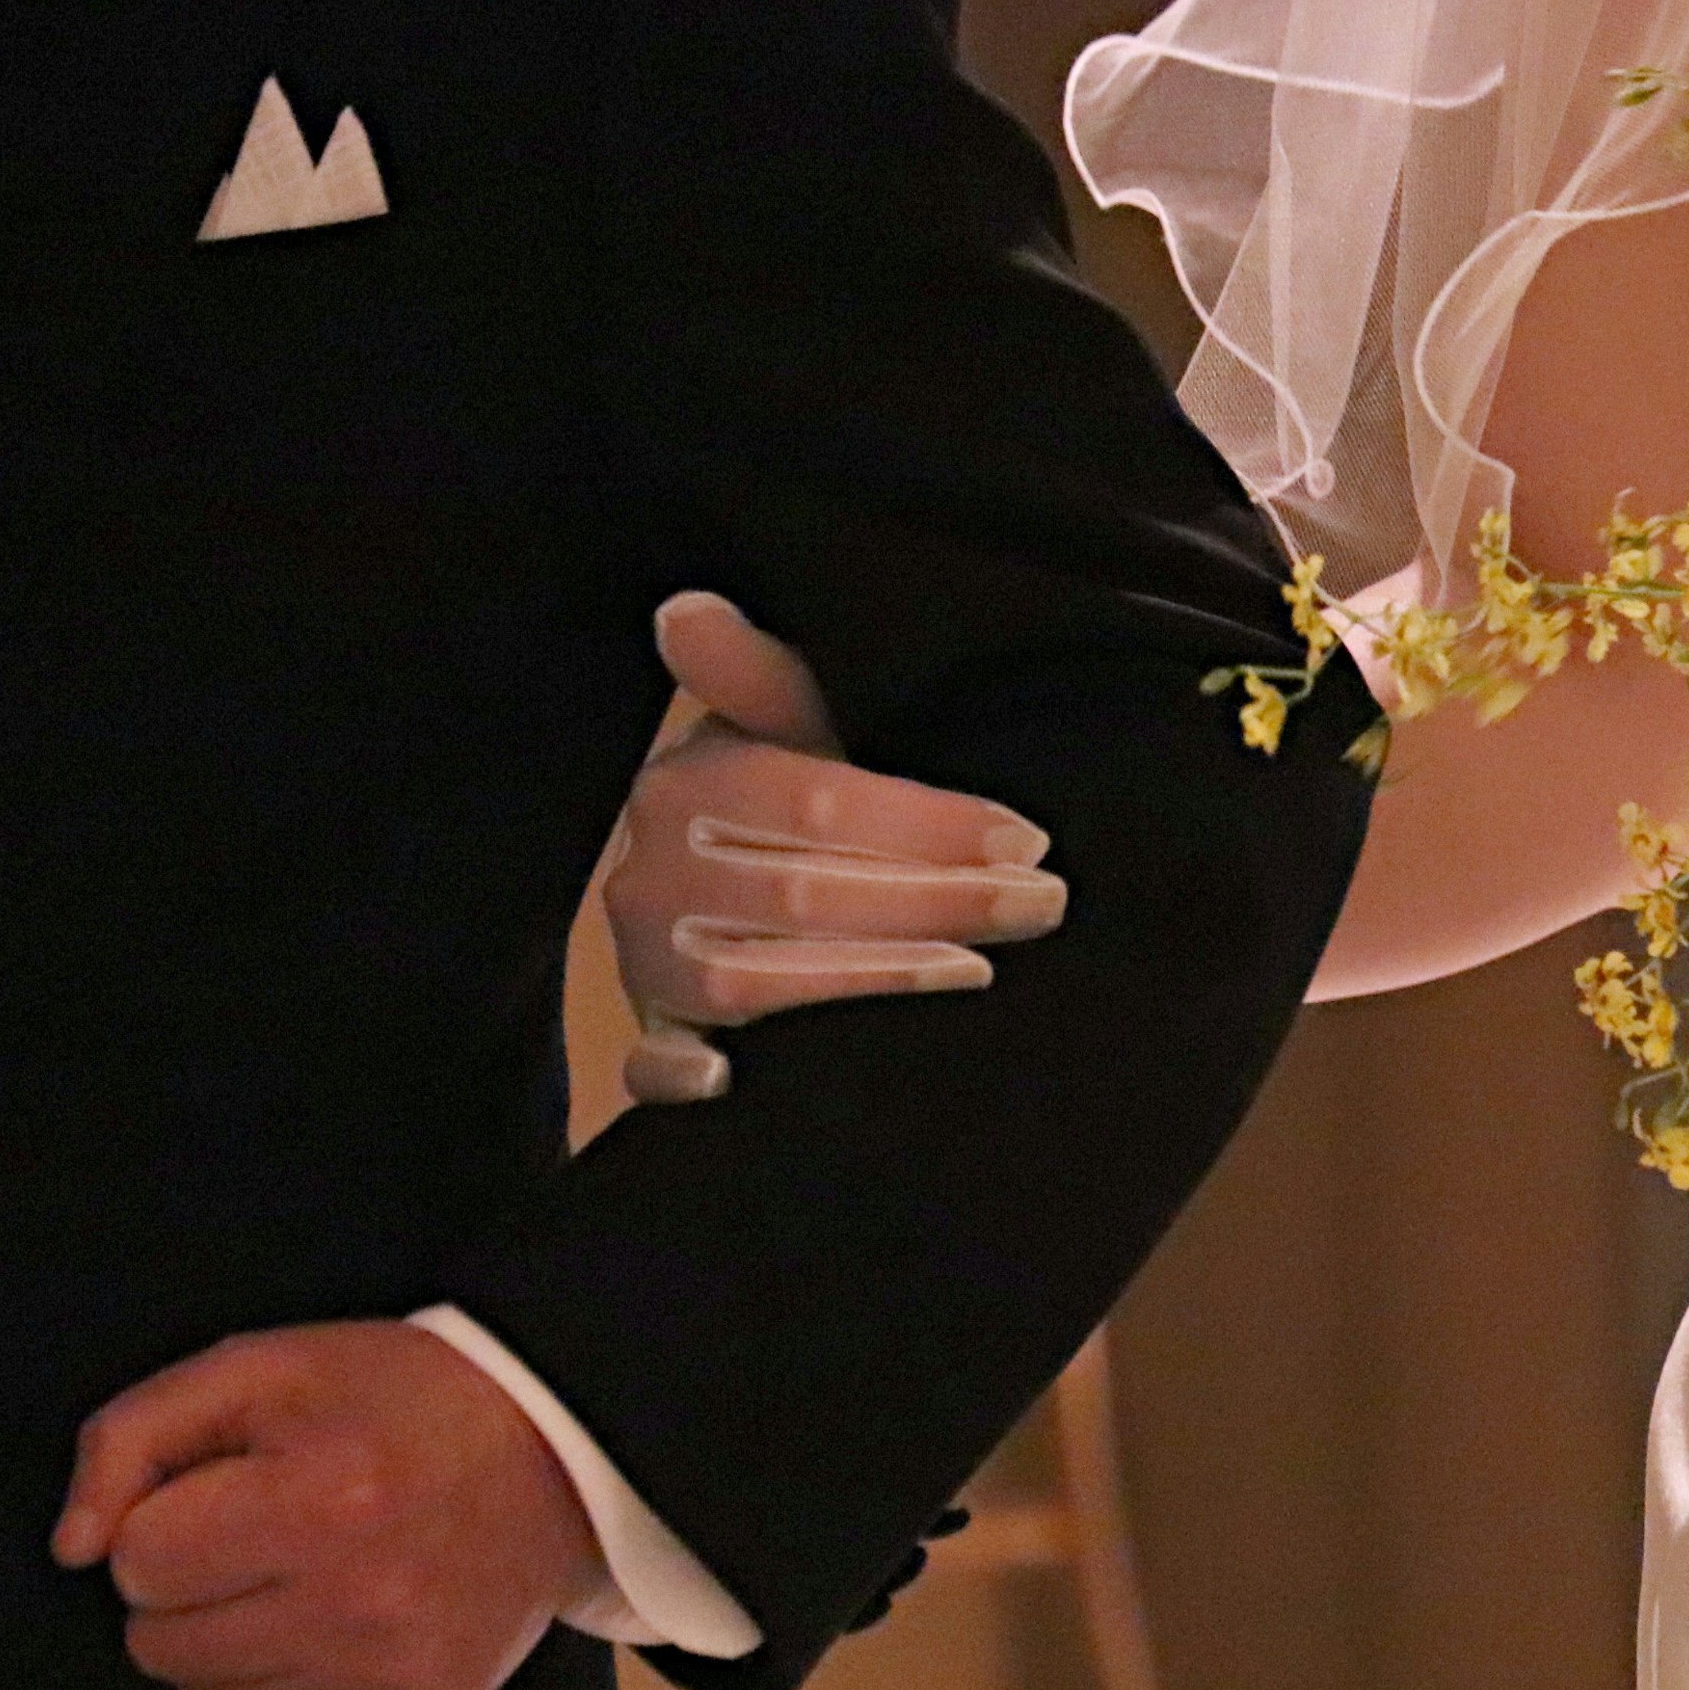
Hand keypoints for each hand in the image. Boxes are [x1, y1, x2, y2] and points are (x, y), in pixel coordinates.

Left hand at [52, 1322, 601, 1689]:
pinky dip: (293, 1671)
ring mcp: (397, 1675)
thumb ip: (134, 1436)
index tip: (228, 1489)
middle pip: (160, 1644)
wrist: (558, 1459)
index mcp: (327, 1500)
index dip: (166, 1518)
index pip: (139, 1562)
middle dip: (187, 1585)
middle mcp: (365, 1604)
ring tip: (306, 1570)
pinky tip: (349, 1612)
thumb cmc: (394, 1402)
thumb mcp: (260, 1368)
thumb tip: (74, 1549)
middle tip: (261, 1532)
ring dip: (232, 1634)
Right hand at [608, 592, 1065, 1098]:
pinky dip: (677, 1075)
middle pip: (800, 892)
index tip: (1027, 840)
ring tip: (977, 972)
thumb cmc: (787, 808)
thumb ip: (767, 678)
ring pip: (753, 979)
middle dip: (933, 900)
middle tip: (1040, 904)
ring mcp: (648, 964)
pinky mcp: (656, 1041)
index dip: (925, 824)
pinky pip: (650, 1067)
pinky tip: (724, 1082)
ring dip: (869, 978)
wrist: (721, 891)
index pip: (813, 802)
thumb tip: (686, 607)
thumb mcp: (788, 732)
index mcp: (683, 786)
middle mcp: (649, 876)